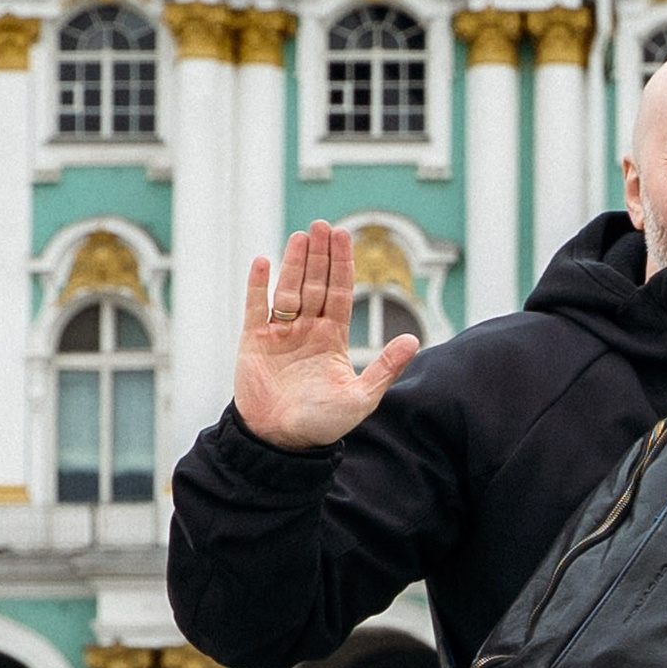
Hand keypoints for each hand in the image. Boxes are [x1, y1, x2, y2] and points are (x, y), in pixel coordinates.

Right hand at [233, 219, 417, 448]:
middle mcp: (306, 330)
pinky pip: (255, 307)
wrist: (281, 442)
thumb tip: (413, 340)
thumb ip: (385, 367)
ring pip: (288, 289)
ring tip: (300, 237)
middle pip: (315, 283)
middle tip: (321, 225)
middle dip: (319, 255)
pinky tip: (263, 262)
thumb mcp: (361, 397)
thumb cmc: (322, 423)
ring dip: (294, 263)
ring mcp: (279, 333)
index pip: (340, 292)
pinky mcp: (253, 342)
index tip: (344, 236)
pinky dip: (258, 286)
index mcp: (331, 338)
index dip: (342, 264)